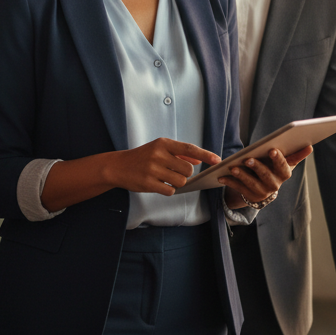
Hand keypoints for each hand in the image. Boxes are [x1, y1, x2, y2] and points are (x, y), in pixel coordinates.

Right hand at [105, 138, 220, 195]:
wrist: (118, 166)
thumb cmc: (142, 157)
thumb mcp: (159, 149)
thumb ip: (179, 154)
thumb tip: (197, 160)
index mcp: (163, 144)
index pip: (189, 148)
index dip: (205, 155)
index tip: (217, 160)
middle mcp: (158, 155)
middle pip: (187, 170)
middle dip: (186, 175)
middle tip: (175, 173)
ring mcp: (153, 169)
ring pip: (180, 181)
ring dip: (177, 183)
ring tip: (166, 178)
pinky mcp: (148, 183)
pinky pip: (170, 190)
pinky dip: (169, 190)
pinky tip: (159, 184)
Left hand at [220, 146, 311, 208]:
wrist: (262, 188)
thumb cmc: (273, 168)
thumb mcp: (283, 162)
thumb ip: (294, 154)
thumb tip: (310, 146)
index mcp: (284, 174)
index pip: (283, 167)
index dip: (278, 159)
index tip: (271, 149)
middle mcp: (274, 185)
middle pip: (266, 176)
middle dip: (257, 167)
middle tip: (248, 158)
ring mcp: (262, 193)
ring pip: (251, 184)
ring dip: (241, 175)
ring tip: (232, 167)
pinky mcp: (249, 197)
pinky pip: (238, 189)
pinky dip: (230, 182)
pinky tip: (222, 176)